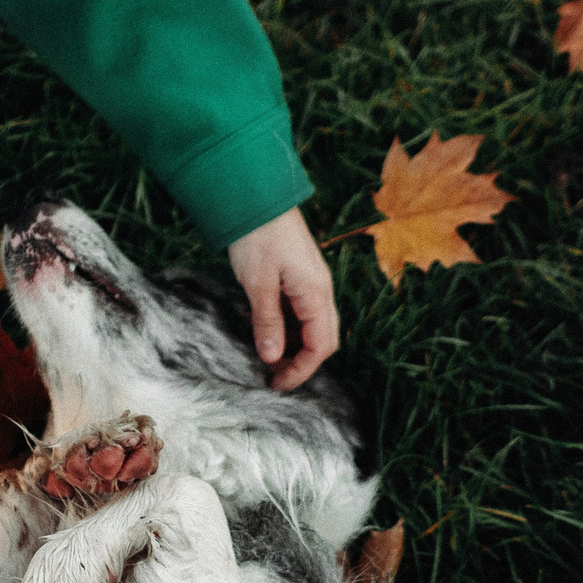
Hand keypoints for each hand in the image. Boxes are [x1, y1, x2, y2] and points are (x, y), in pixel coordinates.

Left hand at [226, 206, 339, 390]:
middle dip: (303, 363)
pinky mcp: (300, 277)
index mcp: (316, 294)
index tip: (276, 383)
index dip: (301, 371)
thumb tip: (272, 358)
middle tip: (274, 376)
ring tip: (268, 358)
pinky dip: (289, 328)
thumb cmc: (258, 237)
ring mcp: (312, 284)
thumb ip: (267, 322)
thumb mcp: (258, 283)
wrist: (258, 198)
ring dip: (296, 347)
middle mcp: (321, 291)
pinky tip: (266, 331)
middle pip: (324, 340)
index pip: (320, 347)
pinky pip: (302, 312)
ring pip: (314, 327)